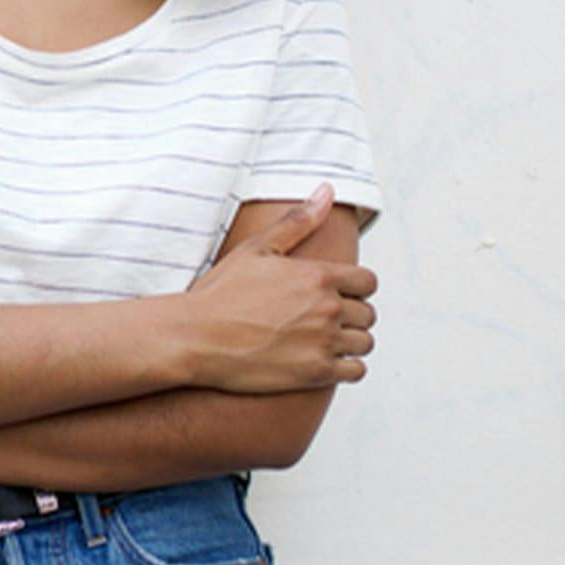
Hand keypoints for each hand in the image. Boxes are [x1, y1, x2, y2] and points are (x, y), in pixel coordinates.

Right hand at [183, 186, 377, 391]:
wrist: (196, 338)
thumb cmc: (221, 293)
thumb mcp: (257, 248)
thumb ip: (298, 221)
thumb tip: (327, 192)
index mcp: (318, 275)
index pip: (368, 282)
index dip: (356, 287)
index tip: (338, 294)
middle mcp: (327, 308)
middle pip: (367, 313)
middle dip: (351, 315)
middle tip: (323, 319)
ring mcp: (324, 342)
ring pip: (364, 342)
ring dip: (350, 341)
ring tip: (324, 340)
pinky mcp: (316, 373)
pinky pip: (356, 371)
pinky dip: (347, 367)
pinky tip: (324, 361)